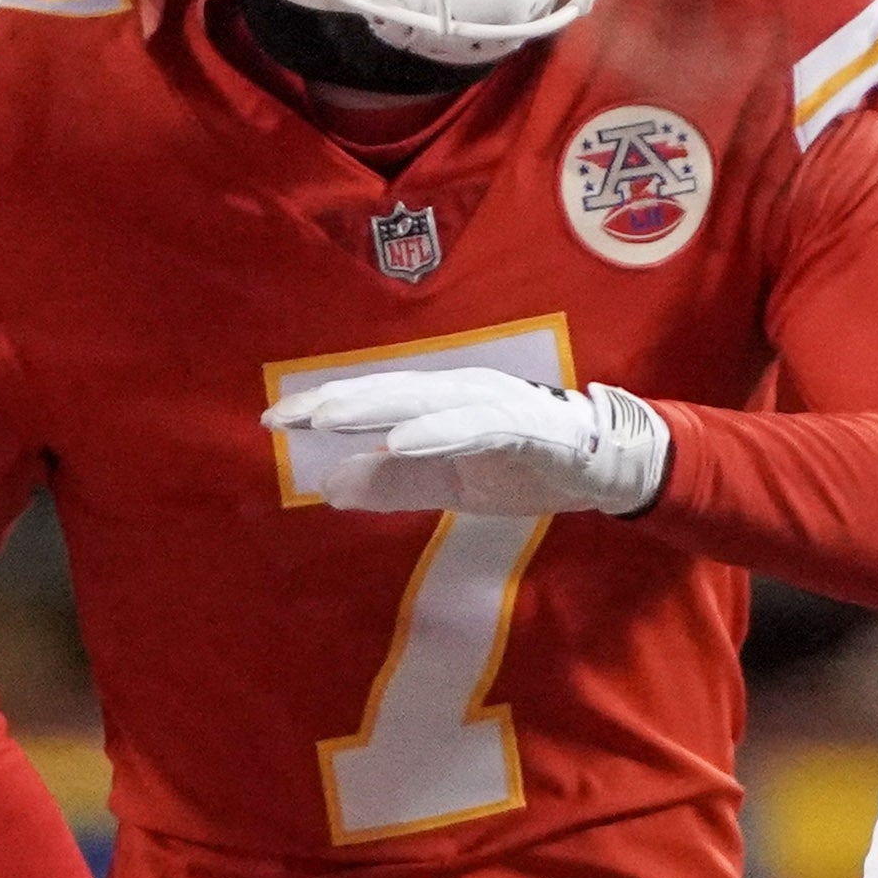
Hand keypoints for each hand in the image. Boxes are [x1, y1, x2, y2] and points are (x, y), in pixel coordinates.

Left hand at [263, 367, 669, 516]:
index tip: (273, 422)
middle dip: (335, 401)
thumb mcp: (449, 484)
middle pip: (388, 390)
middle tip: (283, 416)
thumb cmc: (526, 467)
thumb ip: (394, 483)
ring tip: (329, 419)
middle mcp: (460, 391)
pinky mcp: (526, 424)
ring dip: (376, 406)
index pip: (373, 401)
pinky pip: (475, 425)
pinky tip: (403, 439)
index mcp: (440, 402)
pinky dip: (438, 430)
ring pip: (424, 399)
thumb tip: (328, 487)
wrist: (604, 468)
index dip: (324, 407)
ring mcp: (494, 404)